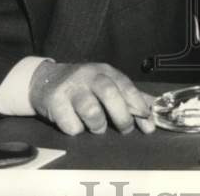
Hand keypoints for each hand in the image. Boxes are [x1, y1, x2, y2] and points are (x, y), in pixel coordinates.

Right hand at [28, 61, 155, 135]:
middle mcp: (89, 76)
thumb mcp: (107, 84)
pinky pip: (71, 123)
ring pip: (91, 110)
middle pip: (110, 94)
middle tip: (125, 129)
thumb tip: (155, 109)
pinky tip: (76, 124)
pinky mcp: (54, 101)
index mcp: (105, 71)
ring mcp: (71, 88)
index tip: (145, 117)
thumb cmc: (83, 85)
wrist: (45, 80)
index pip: (125, 85)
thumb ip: (130, 97)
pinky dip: (77, 129)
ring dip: (98, 125)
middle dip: (121, 115)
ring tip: (97, 127)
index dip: (138, 102)